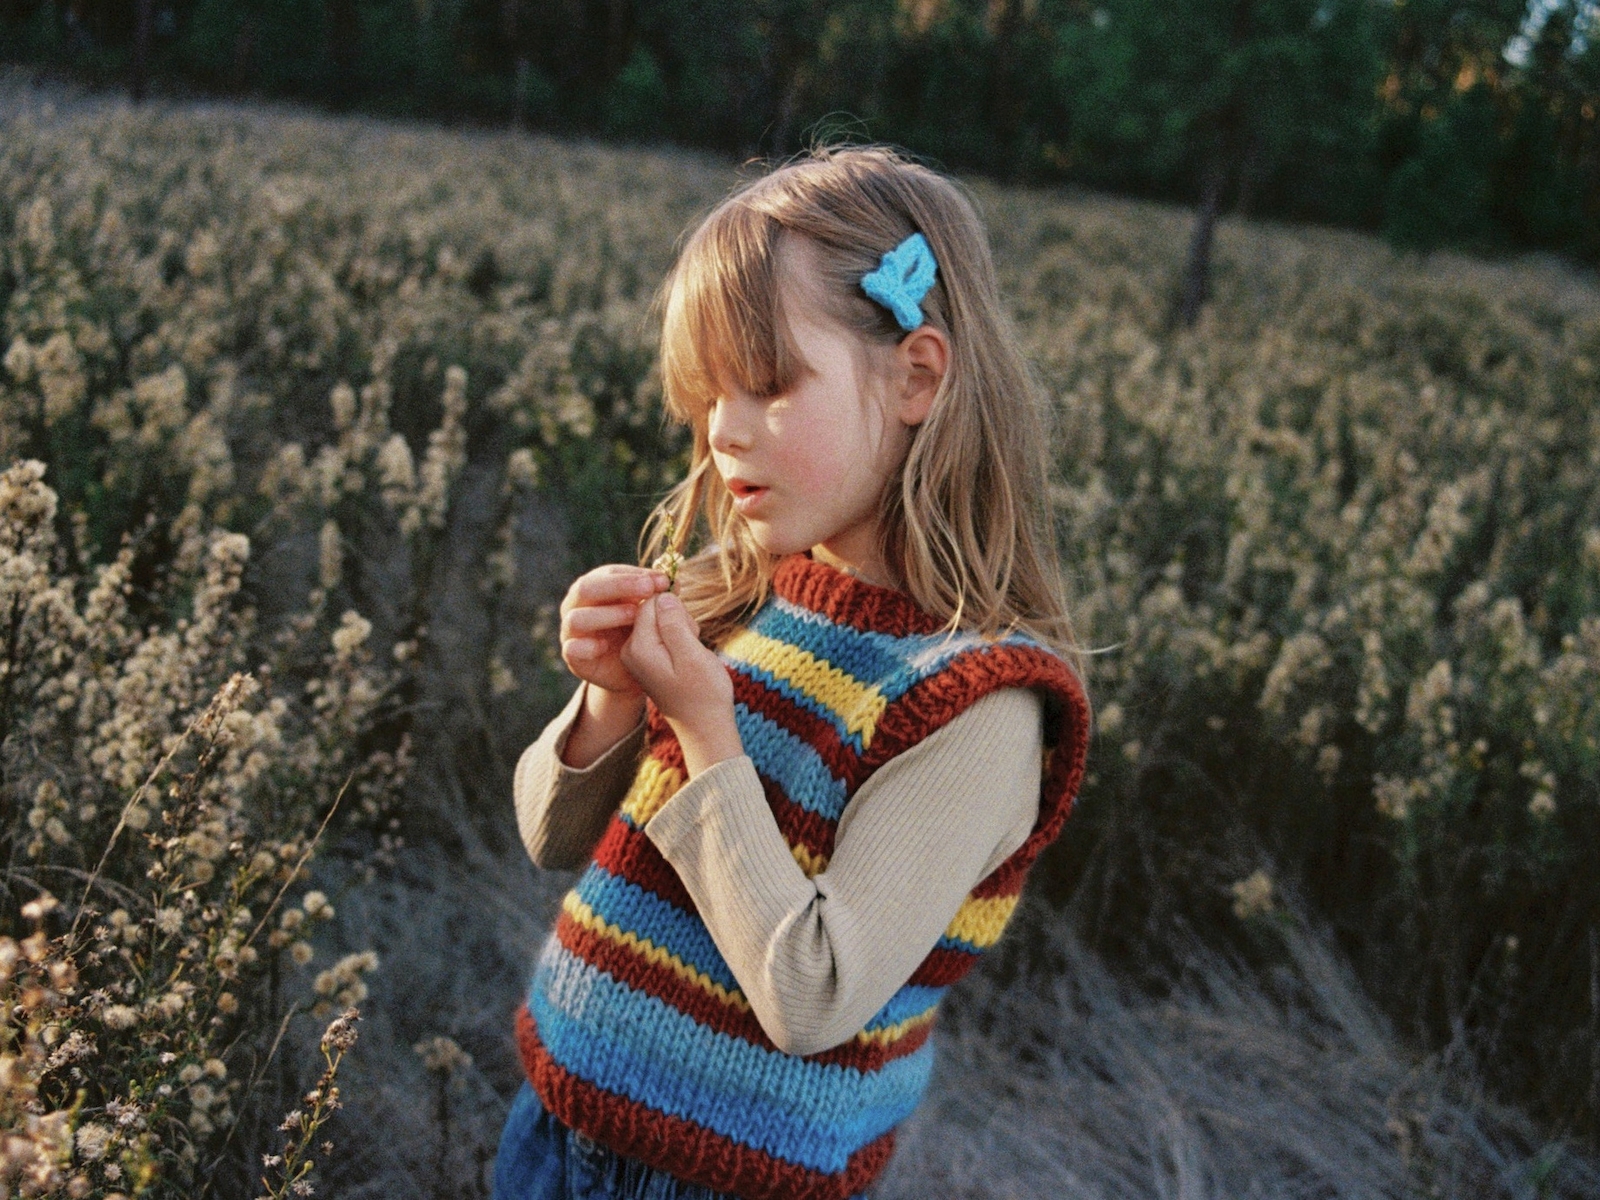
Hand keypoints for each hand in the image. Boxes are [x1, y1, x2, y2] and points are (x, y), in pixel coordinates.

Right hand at [559, 564, 669, 696]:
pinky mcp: (572, 655)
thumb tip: (673, 583)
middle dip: (619, 586)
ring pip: (577, 617)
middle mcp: (578, 604)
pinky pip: (571, 649)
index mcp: (596, 587)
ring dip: (607, 614)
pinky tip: (604, 646)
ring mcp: (571, 630)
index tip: (662, 581)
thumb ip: (659, 598)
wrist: (632, 671)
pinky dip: (587, 646)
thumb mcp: (652, 613)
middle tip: (648, 589)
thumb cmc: (640, 632)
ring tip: (634, 616)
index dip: (635, 575)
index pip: (610, 573)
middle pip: (587, 588)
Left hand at [620, 592, 741, 775]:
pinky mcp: (648, 657)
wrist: (704, 726)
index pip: (650, 602)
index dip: (676, 608)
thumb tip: (662, 596)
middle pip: (653, 609)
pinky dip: (680, 637)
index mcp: (638, 647)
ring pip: (661, 619)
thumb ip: (674, 623)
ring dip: (682, 628)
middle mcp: (631, 649)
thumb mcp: (692, 655)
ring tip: (691, 654)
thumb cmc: (703, 693)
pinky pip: (663, 632)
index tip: (690, 630)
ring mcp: (638, 654)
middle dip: (678, 618)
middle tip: (692, 645)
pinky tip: (688, 656)